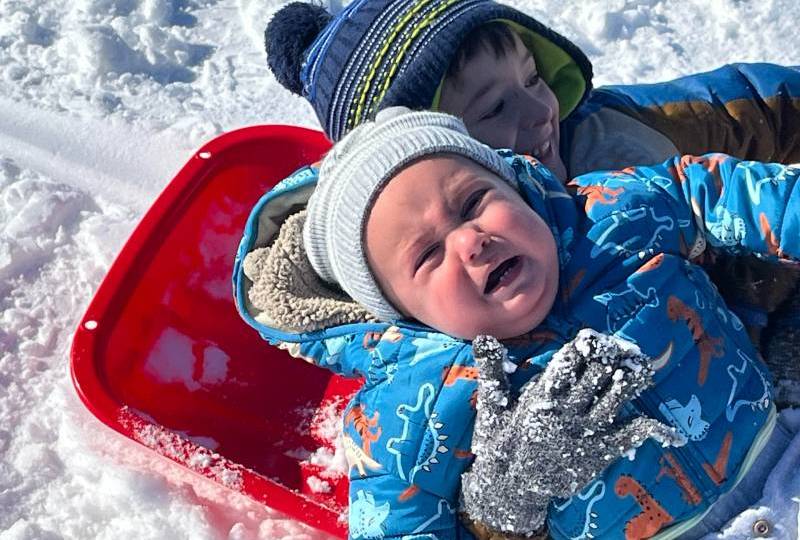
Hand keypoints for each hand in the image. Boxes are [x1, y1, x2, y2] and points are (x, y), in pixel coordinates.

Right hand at [460, 329, 678, 534]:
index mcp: (543, 396)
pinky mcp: (599, 452)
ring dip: (630, 379)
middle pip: (597, 375)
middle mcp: (568, 410)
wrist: (510, 487)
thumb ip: (492, 370)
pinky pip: (629, 436)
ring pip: (616, 398)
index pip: (569, 362)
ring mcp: (586, 432)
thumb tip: (484, 338)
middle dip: (611, 356)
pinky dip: (649, 429)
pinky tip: (666, 427)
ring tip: (641, 364)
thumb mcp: (493, 405)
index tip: (595, 337)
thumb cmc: (501, 443)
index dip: (586, 346)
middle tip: (622, 347)